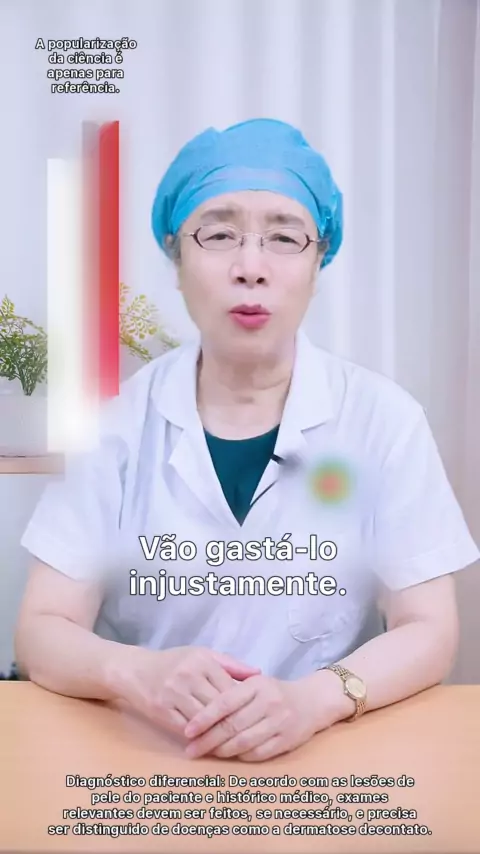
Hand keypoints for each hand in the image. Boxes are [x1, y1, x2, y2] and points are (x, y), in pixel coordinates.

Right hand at [107, 645, 259, 737]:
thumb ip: (231, 664)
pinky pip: (185, 729)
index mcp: (202, 660)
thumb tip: (259, 674)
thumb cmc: (174, 662)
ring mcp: (173, 693)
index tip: (253, 716)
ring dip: (216, 734)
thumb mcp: (202, 655)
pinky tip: (207, 743)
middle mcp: (188, 675)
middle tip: (248, 735)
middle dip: (232, 722)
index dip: (242, 705)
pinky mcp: (161, 710)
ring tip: (231, 743)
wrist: (135, 670)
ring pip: (203, 720)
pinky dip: (198, 738)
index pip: (229, 688)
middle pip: (218, 706)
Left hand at [183, 674, 318, 760]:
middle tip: (191, 749)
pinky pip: (258, 753)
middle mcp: (269, 702)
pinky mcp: (287, 740)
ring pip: (244, 742)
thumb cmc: (274, 692)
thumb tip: (197, 708)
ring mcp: (279, 722)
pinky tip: (231, 756)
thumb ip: (230, 692)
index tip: (188, 730)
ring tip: (208, 753)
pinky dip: (241, 757)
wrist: (312, 701)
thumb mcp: (254, 683)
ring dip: (222, 751)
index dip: (204, 718)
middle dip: (208, 740)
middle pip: (232, 725)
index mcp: (257, 685)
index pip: (225, 702)